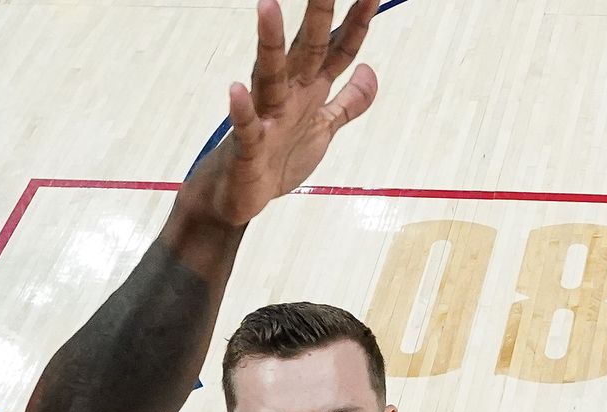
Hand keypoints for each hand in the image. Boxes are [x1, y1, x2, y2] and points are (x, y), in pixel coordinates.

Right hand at [181, 0, 377, 229]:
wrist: (237, 197)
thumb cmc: (277, 158)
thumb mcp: (323, 128)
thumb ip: (348, 101)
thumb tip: (370, 70)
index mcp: (308, 90)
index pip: (336, 51)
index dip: (357, 25)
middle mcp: (286, 96)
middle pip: (305, 51)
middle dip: (317, 17)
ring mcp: (265, 118)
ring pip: (269, 76)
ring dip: (269, 43)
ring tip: (267, 6)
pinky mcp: (248, 148)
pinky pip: (246, 127)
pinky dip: (241, 110)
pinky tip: (235, 89)